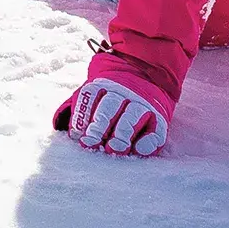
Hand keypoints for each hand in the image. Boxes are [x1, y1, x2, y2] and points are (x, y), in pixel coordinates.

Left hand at [55, 75, 169, 155]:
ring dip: (122, 133)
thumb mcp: (93, 95)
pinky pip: (156, 129)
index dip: (82, 116)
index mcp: (102, 85)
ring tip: (114, 149)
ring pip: (132, 117)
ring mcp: (142, 103)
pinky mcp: (159, 118)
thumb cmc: (109, 98)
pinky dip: (148, 140)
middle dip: (99, 126)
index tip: (77, 136)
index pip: (89, 97)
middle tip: (92, 143)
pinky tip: (139, 150)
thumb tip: (69, 133)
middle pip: (109, 107)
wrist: (146, 77)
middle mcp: (122, 92)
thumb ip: (81, 110)